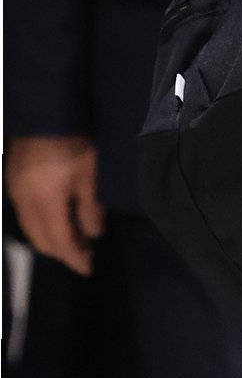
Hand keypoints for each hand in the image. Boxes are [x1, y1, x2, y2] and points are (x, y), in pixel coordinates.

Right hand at [6, 136, 103, 275]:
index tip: (89, 268)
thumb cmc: (75, 137)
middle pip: (40, 239)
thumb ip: (91, 205)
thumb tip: (93, 235)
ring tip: (77, 238)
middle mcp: (24, 199)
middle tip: (86, 254)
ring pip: (30, 229)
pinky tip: (59, 218)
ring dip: (51, 239)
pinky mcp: (13, 180)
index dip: (74, 258)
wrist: (47, 108)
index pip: (59, 241)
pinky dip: (42, 224)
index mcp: (44, 199)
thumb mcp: (91, 170)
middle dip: (63, 252)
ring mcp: (15, 190)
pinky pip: (25, 214)